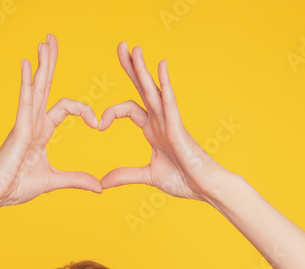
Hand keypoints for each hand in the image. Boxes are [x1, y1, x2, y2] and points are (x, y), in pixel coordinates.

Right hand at [0, 33, 102, 206]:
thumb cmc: (16, 185)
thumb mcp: (54, 181)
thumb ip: (77, 180)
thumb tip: (99, 187)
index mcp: (41, 131)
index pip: (65, 108)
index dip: (84, 110)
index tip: (97, 123)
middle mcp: (33, 121)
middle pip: (44, 86)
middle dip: (49, 63)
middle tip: (52, 39)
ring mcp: (24, 123)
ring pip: (35, 88)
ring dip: (41, 64)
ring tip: (44, 43)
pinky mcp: (18, 129)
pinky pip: (24, 101)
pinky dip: (26, 82)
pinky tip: (27, 64)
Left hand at [98, 41, 233, 202]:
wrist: (205, 187)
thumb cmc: (183, 179)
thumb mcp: (148, 176)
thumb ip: (125, 175)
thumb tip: (102, 182)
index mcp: (152, 129)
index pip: (127, 109)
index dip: (111, 113)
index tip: (99, 125)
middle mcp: (160, 120)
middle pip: (142, 88)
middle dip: (130, 67)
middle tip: (120, 45)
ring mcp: (169, 121)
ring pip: (153, 90)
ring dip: (143, 69)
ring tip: (135, 48)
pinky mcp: (178, 127)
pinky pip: (170, 101)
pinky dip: (165, 83)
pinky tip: (161, 65)